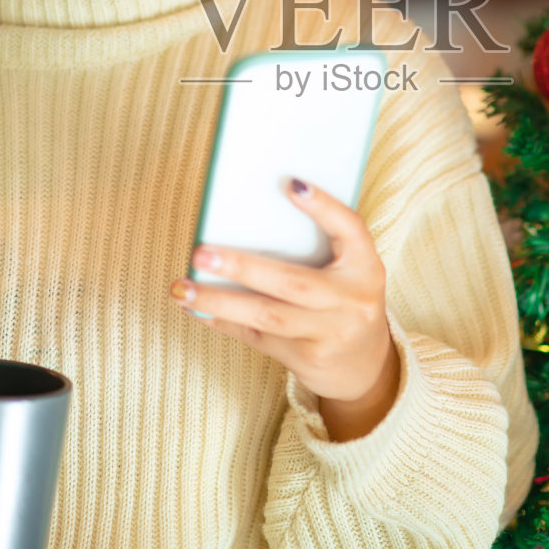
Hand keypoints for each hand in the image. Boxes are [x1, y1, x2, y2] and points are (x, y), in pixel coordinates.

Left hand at [172, 177, 399, 440]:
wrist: (366, 365)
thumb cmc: (345, 300)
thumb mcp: (349, 270)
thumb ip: (318, 245)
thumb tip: (248, 218)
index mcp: (366, 266)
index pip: (350, 229)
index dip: (324, 207)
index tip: (290, 183)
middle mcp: (353, 300)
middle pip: (292, 282)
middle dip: (242, 266)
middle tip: (200, 253)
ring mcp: (331, 333)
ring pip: (267, 316)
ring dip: (218, 300)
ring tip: (181, 288)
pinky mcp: (307, 359)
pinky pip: (257, 337)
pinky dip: (222, 321)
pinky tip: (195, 308)